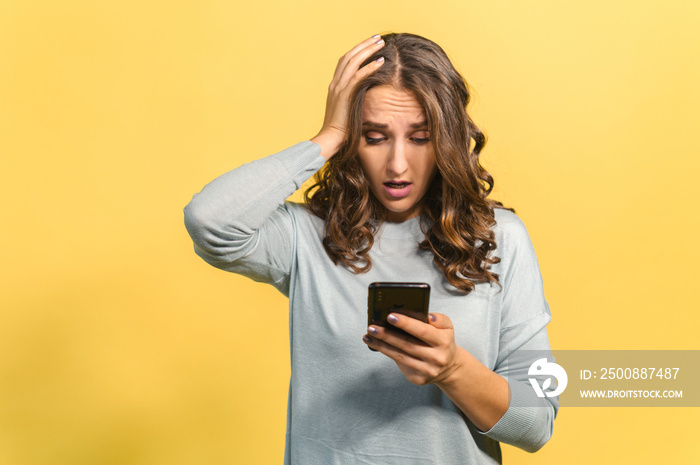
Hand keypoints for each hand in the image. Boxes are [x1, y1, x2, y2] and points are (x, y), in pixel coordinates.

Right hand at [311, 35, 385, 159]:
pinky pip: (358, 76)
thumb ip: (354, 100)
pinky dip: (370, 67)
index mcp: (335, 86)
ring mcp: (339, 88)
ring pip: (353, 61)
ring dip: (368, 50)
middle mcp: (335, 83)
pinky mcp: (344, 94)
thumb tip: (367, 96)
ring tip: (381, 44)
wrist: (331, 138)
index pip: (345, 61)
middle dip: (364, 45)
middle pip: (349, 56)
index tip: (369, 45)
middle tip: (377, 38)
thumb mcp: (347, 110)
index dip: (357, 51)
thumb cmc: (342, 129)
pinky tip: (380, 61)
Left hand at [363, 313, 460, 385]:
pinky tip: (375, 345)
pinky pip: (400, 364)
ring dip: (381, 345)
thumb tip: (426, 316)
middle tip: (372, 327)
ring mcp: (427, 370)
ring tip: (368, 336)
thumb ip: (438, 319)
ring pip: (400, 356)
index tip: (390, 316)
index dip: (406, 324)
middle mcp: (437, 358)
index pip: (423, 331)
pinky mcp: (418, 379)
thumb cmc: (443, 341)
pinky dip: (386, 353)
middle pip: (407, 345)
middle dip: (387, 335)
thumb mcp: (447, 327)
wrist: (449, 367)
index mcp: (443, 342)